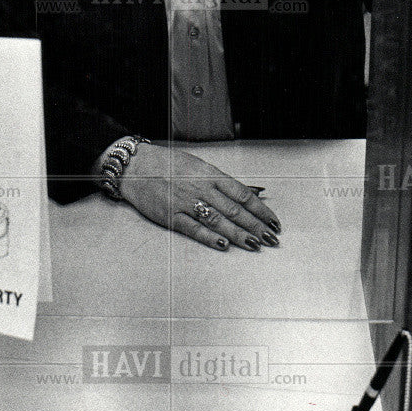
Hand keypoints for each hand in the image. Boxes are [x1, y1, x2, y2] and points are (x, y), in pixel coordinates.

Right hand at [116, 143, 281, 251]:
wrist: (137, 167)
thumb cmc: (171, 165)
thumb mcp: (201, 166)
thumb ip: (226, 183)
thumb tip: (255, 191)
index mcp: (211, 175)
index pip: (243, 194)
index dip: (261, 210)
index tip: (274, 222)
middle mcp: (201, 188)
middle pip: (235, 210)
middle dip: (256, 226)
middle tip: (272, 239)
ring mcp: (186, 202)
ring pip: (218, 220)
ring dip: (239, 234)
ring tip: (255, 245)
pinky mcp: (171, 216)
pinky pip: (193, 228)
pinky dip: (209, 236)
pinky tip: (224, 244)